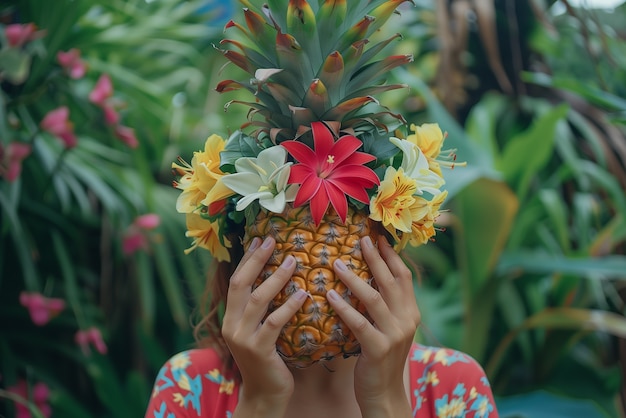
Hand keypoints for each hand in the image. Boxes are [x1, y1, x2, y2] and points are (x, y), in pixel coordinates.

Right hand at [222, 237, 306, 416]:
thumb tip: (278, 277)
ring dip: (276, 278)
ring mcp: (243, 338)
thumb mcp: (259, 331)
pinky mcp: (258, 350)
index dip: (247, 258)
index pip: (236, 280)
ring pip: (258, 299)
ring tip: (293, 261)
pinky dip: (289, 306)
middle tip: (272, 241)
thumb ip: (262, 308)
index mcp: (230, 317)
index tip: (260, 239)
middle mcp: (231, 324)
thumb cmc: (269, 359)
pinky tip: (303, 294)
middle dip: (256, 259)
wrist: (265, 395)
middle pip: (241, 283)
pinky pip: (274, 322)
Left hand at [327, 235, 419, 416]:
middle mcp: (407, 320)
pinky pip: (359, 322)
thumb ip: (386, 305)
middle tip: (361, 239)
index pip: (404, 276)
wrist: (385, 394)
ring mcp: (395, 335)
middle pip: (390, 281)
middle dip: (375, 258)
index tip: (378, 237)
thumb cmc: (381, 358)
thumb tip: (370, 277)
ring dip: (354, 277)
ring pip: (374, 298)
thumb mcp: (389, 328)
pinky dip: (344, 307)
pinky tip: (330, 295)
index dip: (391, 256)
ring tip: (336, 263)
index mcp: (411, 312)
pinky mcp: (379, 349)